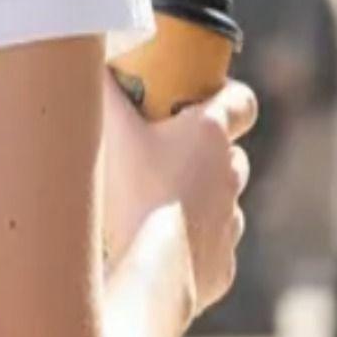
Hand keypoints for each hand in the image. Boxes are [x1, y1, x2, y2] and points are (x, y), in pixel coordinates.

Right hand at [106, 79, 256, 318]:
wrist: (153, 273)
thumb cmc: (133, 197)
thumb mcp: (112, 134)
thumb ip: (104, 93)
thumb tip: (94, 63)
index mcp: (210, 134)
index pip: (242, 101)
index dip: (229, 96)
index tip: (206, 99)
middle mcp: (230, 174)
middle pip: (228, 154)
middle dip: (203, 154)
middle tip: (162, 157)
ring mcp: (231, 221)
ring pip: (222, 201)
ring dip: (198, 199)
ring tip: (154, 208)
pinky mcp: (224, 263)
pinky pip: (212, 246)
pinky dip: (193, 244)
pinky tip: (160, 248)